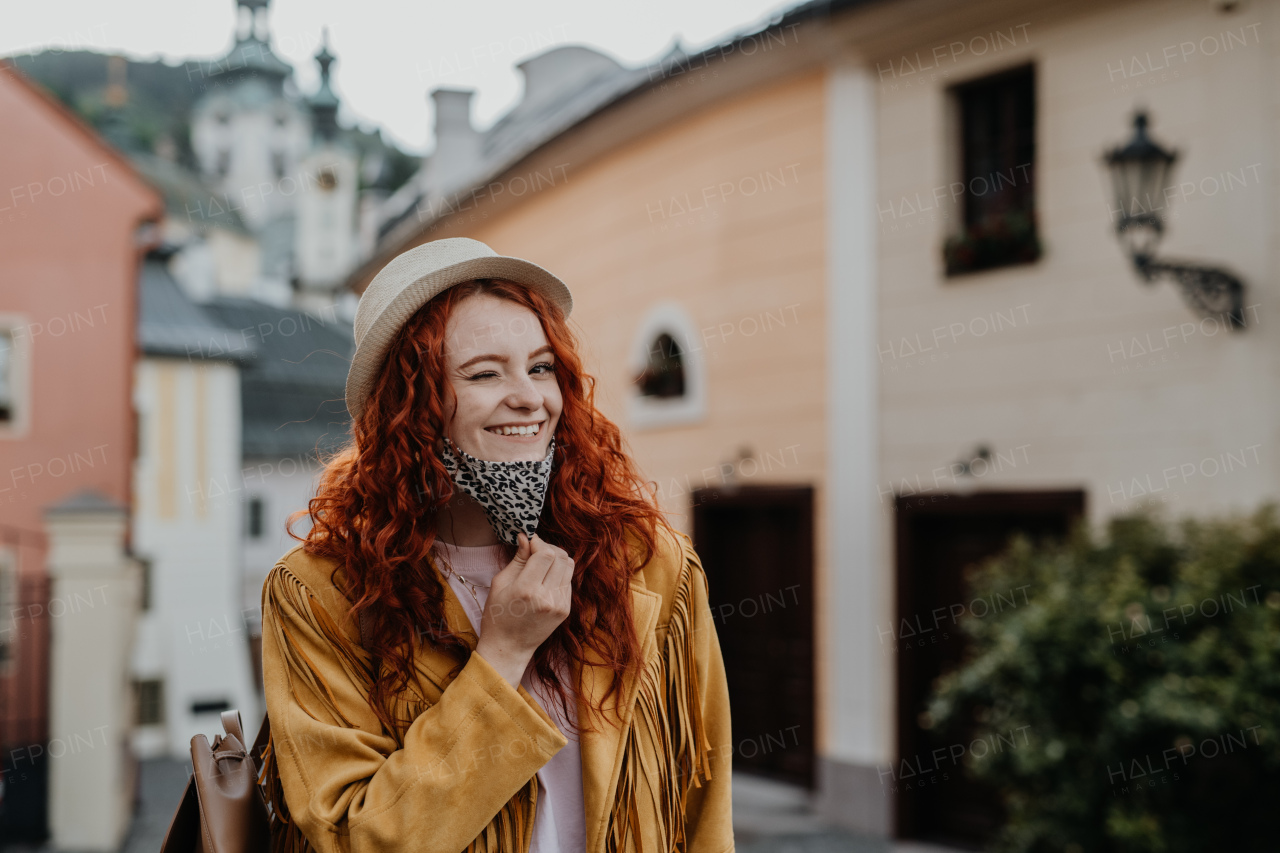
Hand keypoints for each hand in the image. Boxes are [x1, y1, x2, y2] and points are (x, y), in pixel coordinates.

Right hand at [474, 533, 572, 687]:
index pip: (545, 554)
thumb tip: (526, 537)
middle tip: (535, 550)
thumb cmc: (497, 616)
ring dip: (556, 559)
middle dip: (548, 548)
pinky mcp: (565, 610)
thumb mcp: (500, 584)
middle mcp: (547, 597)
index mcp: (527, 590)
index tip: (529, 541)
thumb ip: (517, 559)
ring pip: (569, 566)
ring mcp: (559, 605)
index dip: (539, 543)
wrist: (508, 648)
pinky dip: (558, 573)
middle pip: (561, 557)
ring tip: (541, 563)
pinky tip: (545, 578)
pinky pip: (568, 581)